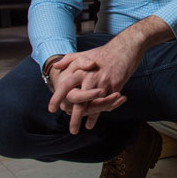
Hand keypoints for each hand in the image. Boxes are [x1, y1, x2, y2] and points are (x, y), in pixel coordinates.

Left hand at [46, 16, 172, 133]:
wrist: (125, 47)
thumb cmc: (103, 53)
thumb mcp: (83, 54)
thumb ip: (68, 60)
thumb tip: (55, 66)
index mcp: (79, 70)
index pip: (64, 87)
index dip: (57, 99)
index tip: (52, 109)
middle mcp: (90, 77)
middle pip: (79, 102)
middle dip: (75, 118)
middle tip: (73, 130)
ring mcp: (103, 82)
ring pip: (94, 105)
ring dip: (89, 118)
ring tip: (85, 127)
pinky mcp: (116, 85)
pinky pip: (107, 102)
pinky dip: (103, 111)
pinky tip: (99, 118)